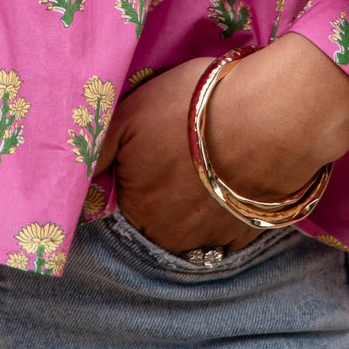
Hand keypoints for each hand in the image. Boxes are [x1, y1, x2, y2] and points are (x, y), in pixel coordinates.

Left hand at [96, 35, 348, 255]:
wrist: (274, 116)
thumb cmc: (194, 109)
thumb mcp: (128, 116)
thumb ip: (97, 151)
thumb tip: (73, 179)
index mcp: (137, 211)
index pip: (121, 200)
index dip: (132, 171)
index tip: (148, 148)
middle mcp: (172, 238)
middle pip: (154, 219)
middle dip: (161, 190)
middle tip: (179, 150)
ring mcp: (214, 239)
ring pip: (190, 226)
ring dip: (193, 202)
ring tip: (206, 160)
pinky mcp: (250, 233)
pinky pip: (227, 226)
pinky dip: (226, 205)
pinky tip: (233, 172)